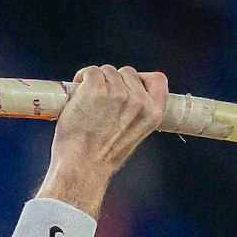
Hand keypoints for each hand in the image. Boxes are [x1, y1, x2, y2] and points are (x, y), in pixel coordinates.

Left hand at [47, 65, 168, 198]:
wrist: (82, 166)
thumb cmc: (102, 157)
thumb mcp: (134, 135)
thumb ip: (136, 113)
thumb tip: (125, 94)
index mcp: (153, 113)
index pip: (158, 80)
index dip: (142, 78)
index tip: (129, 84)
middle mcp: (138, 100)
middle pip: (127, 72)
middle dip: (113, 81)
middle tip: (100, 100)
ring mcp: (117, 92)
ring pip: (107, 71)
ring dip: (96, 81)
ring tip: (87, 101)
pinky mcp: (96, 88)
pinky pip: (90, 71)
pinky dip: (82, 78)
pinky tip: (78, 92)